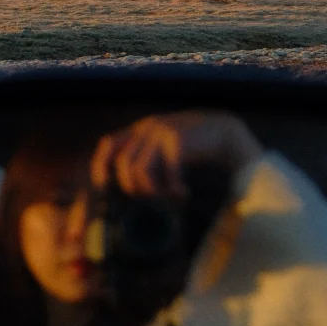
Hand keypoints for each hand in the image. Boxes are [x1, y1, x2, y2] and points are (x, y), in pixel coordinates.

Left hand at [90, 112, 261, 198]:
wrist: (225, 132)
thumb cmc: (195, 145)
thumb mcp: (166, 145)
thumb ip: (149, 155)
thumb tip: (131, 184)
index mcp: (141, 128)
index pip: (109, 144)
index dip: (101, 165)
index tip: (103, 187)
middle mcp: (147, 127)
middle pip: (124, 164)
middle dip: (136, 188)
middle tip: (156, 198)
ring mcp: (161, 131)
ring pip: (140, 171)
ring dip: (155, 191)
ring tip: (173, 196)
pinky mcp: (176, 139)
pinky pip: (164, 173)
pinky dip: (173, 188)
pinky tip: (184, 193)